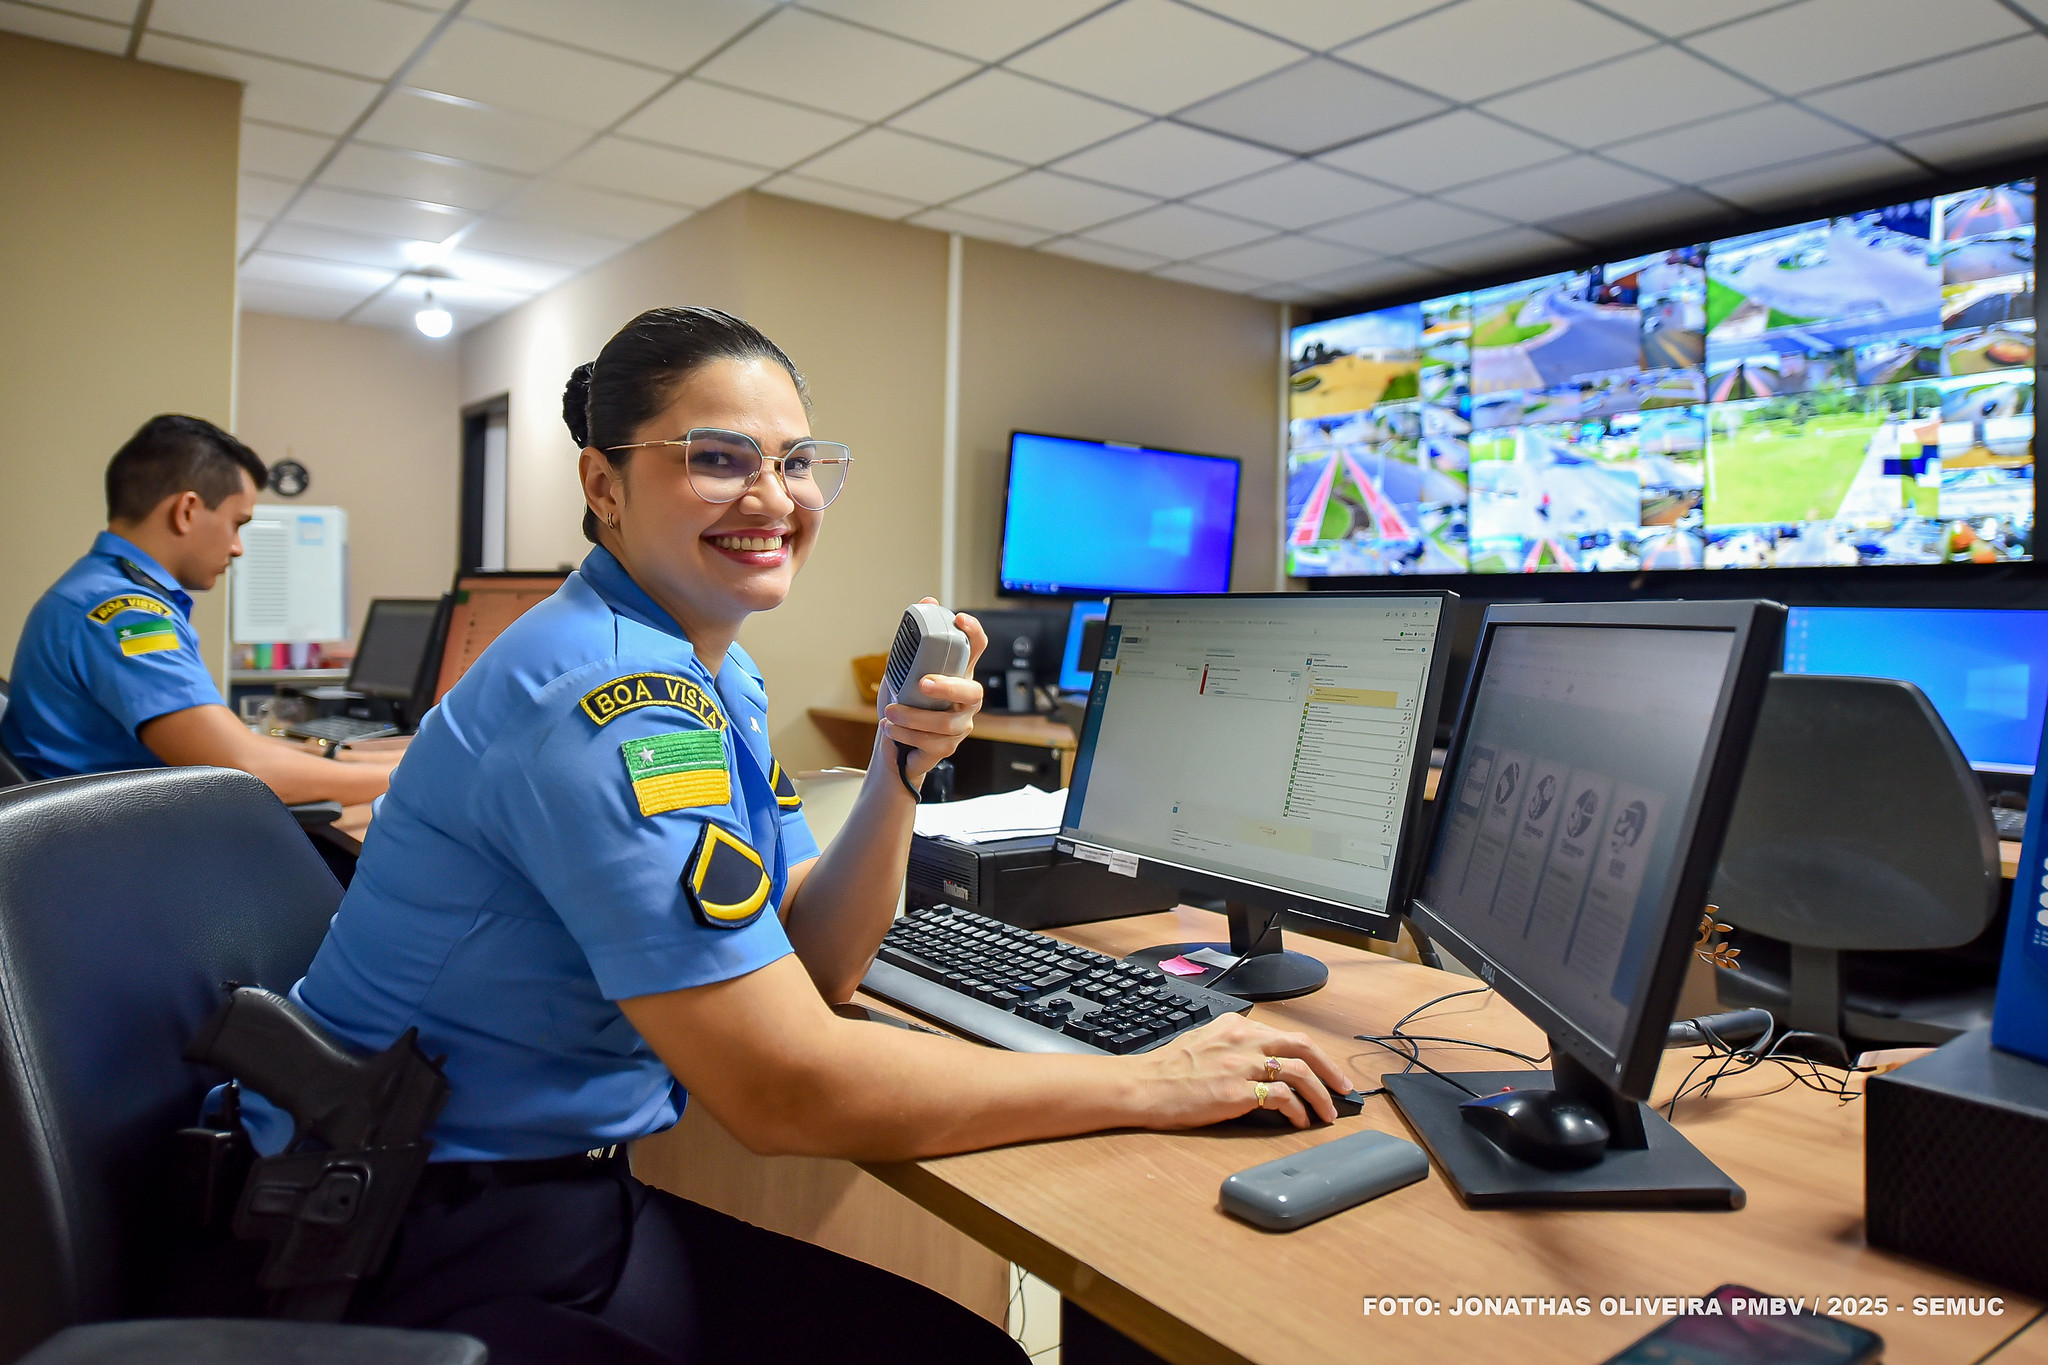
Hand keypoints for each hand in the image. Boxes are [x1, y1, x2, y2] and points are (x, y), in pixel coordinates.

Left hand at [877, 601, 985, 786]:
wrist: (895, 744)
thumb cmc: (904, 703)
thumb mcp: (904, 669)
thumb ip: (915, 641)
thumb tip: (927, 602)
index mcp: (957, 673)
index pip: (976, 648)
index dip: (973, 632)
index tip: (958, 619)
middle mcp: (965, 700)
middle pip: (971, 690)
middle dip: (947, 687)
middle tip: (922, 684)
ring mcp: (960, 724)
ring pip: (946, 722)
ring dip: (914, 717)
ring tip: (890, 713)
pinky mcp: (948, 746)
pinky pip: (932, 742)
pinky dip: (906, 734)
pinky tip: (891, 728)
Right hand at [1135, 1013, 1353, 1129]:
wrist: (1144, 1086)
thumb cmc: (1168, 1070)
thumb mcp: (1205, 1040)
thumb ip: (1234, 1044)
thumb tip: (1261, 1059)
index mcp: (1236, 1026)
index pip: (1286, 1035)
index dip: (1312, 1055)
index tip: (1324, 1070)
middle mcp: (1243, 1040)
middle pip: (1302, 1046)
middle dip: (1330, 1068)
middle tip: (1344, 1088)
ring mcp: (1241, 1065)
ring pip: (1299, 1072)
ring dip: (1321, 1093)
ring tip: (1328, 1112)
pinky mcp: (1237, 1092)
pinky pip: (1282, 1098)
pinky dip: (1298, 1110)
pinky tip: (1299, 1121)